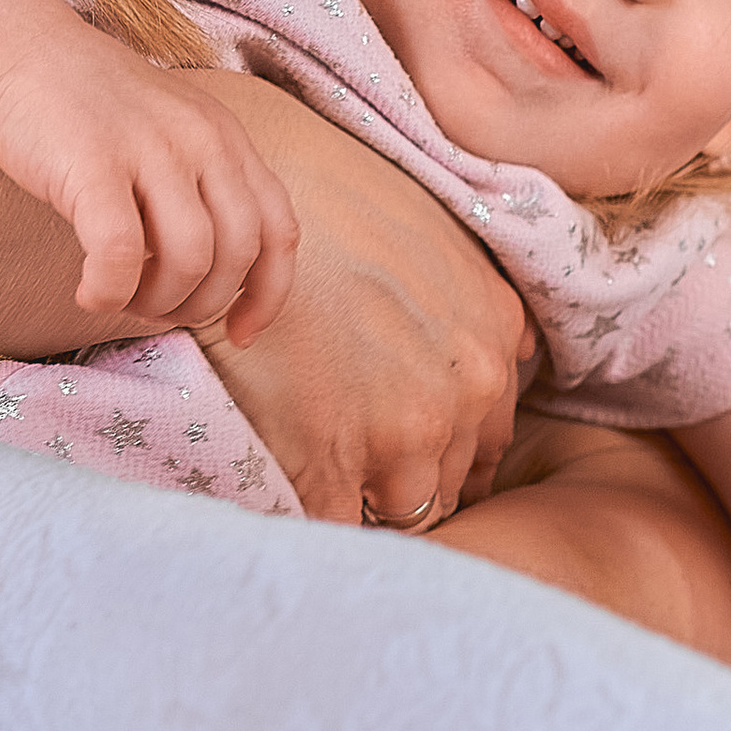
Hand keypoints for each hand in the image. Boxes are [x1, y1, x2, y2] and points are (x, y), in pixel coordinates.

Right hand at [0, 35, 298, 344]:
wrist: (19, 51)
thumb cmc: (91, 113)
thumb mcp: (170, 134)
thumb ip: (204, 189)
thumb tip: (214, 281)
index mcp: (227, 138)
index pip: (278, 230)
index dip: (268, 294)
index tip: (240, 333)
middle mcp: (201, 140)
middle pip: (236, 255)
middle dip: (201, 304)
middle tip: (156, 311)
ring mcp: (150, 149)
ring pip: (188, 260)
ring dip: (157, 302)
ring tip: (121, 300)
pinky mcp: (94, 164)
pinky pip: (119, 255)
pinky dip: (109, 292)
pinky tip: (89, 294)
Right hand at [195, 76, 534, 522]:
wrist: (236, 206)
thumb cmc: (319, 203)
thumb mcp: (431, 235)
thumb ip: (471, 305)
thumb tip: (495, 351)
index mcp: (492, 341)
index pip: (485, 436)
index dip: (442, 448)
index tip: (399, 446)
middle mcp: (466, 391)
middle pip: (451, 480)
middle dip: (410, 482)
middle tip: (360, 474)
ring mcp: (403, 434)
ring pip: (405, 513)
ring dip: (372, 509)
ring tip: (327, 492)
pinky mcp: (332, 466)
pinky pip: (338, 528)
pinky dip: (320, 524)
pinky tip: (294, 502)